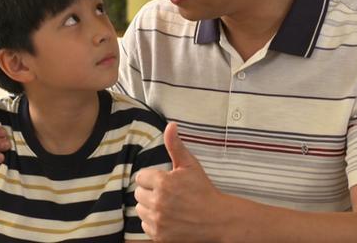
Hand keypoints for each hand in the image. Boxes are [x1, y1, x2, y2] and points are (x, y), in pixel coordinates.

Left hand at [134, 122, 223, 241]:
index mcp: (163, 183)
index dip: (152, 178)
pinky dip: (153, 222)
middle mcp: (158, 203)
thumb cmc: (203, 191)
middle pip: (138, 193)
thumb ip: (175, 145)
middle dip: (150, 192)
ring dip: (150, 207)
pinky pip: (145, 225)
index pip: (141, 177)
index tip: (164, 181)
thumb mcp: (190, 165)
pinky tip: (167, 218)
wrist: (217, 220)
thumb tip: (170, 125)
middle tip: (167, 194)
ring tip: (167, 205)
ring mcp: (158, 221)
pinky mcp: (159, 236)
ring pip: (140, 210)